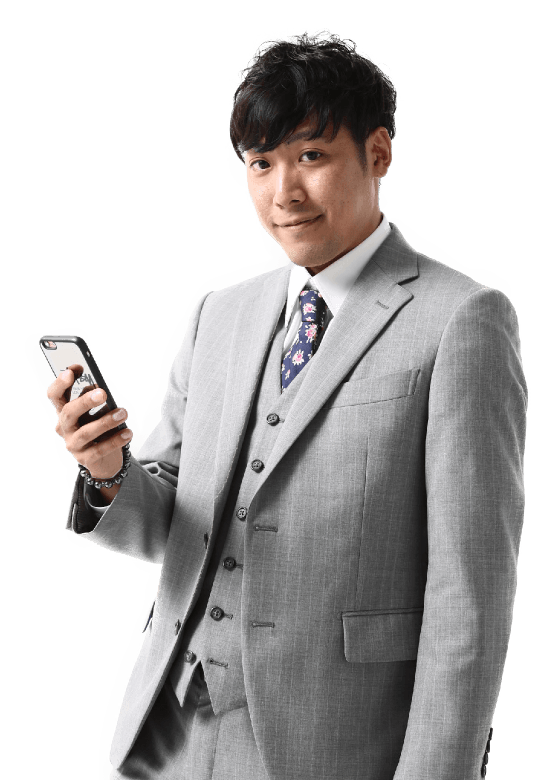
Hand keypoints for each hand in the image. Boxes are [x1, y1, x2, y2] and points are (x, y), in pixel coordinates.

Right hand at [47, 365, 132, 498]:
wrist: (104, 460)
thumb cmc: (99, 429)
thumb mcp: (96, 411)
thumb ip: (95, 399)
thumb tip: (100, 388)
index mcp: (65, 412)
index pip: (55, 396)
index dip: (61, 383)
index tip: (73, 370)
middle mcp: (65, 427)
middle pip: (69, 412)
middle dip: (85, 401)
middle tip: (103, 393)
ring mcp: (73, 444)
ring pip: (86, 432)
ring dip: (105, 421)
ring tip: (123, 413)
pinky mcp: (85, 458)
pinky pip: (100, 449)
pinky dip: (115, 440)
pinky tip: (127, 433)